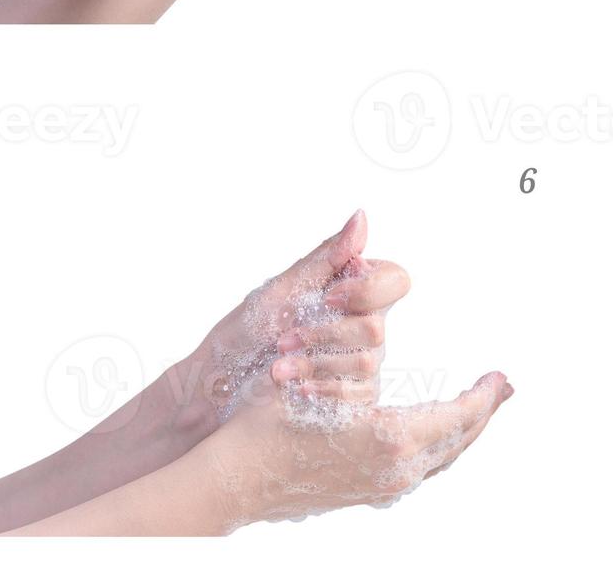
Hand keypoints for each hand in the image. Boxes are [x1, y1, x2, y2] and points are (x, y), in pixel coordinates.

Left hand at [173, 211, 410, 421]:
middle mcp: (360, 325)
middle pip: (377, 325)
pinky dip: (323, 389)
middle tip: (285, 339)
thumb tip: (361, 216)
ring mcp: (359, 363)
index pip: (395, 280)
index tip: (329, 298)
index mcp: (348, 292)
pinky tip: (296, 389)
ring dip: (314, 363)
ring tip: (277, 367)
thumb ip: (326, 257)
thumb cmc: (243, 333)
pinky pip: (359, 395)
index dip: (370, 290)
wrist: (217, 386)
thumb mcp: (281, 290)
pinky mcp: (352, 397)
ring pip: (367, 361)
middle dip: (325, 334)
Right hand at [194, 366, 510, 530]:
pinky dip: (438, 447)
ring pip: (441, 458)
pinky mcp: (368, 493)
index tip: (502, 376)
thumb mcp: (318, 374)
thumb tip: (380, 321)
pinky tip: (435, 433)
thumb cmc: (268, 421)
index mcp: (391, 438)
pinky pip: (419, 470)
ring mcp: (383, 486)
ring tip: (478, 406)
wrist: (235, 478)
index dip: (485, 395)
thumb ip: (358, 349)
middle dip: (484, 412)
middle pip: (459, 440)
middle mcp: (396, 470)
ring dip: (462, 430)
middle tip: (502, 387)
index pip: (460, 416)